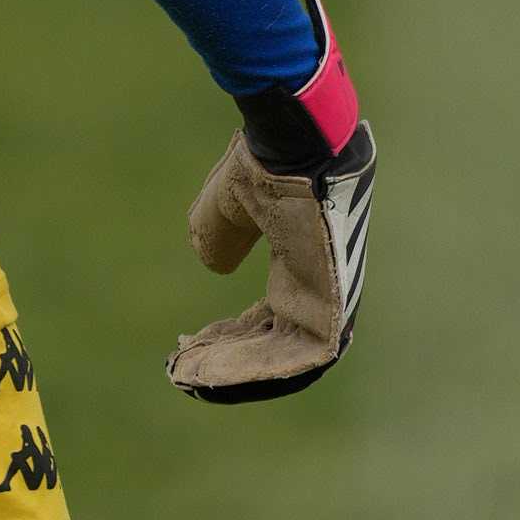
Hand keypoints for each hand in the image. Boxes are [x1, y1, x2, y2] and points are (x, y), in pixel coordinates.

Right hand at [165, 123, 372, 402]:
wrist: (297, 141)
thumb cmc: (268, 161)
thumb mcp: (230, 204)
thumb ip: (219, 233)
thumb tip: (213, 262)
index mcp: (303, 266)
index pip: (270, 321)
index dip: (230, 339)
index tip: (191, 344)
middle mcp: (320, 288)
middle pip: (275, 347)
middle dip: (227, 362)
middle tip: (185, 371)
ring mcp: (331, 299)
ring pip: (286, 361)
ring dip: (236, 373)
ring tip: (193, 378)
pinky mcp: (335, 305)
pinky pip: (301, 359)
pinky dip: (256, 371)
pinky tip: (215, 373)